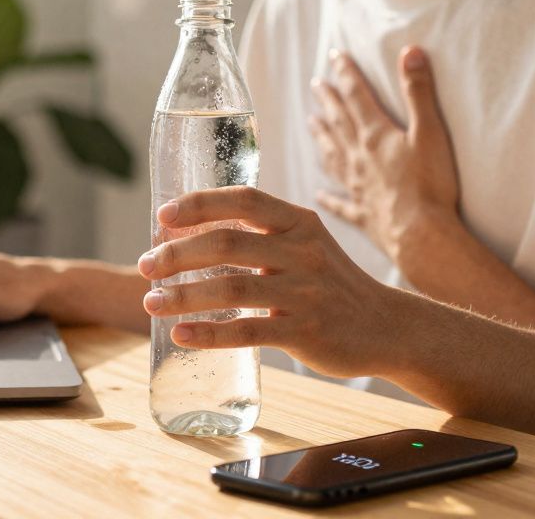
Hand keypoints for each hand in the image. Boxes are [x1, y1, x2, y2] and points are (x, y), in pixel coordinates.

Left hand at [137, 187, 398, 377]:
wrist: (388, 327)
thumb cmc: (330, 284)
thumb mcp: (305, 245)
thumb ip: (259, 236)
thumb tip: (185, 235)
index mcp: (299, 222)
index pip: (244, 200)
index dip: (200, 204)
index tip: (163, 217)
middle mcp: (303, 251)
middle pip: (227, 243)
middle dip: (177, 254)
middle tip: (146, 266)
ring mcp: (306, 292)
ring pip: (232, 288)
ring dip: (183, 295)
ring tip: (151, 302)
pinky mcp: (306, 332)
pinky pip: (248, 331)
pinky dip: (209, 333)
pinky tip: (181, 334)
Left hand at [308, 46, 458, 260]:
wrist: (422, 235)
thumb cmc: (430, 185)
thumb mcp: (430, 131)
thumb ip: (418, 92)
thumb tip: (409, 51)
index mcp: (376, 136)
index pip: (356, 96)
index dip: (346, 74)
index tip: (334, 56)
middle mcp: (360, 158)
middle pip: (339, 123)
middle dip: (328, 100)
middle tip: (315, 84)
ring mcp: (359, 187)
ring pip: (333, 156)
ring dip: (322, 138)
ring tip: (311, 124)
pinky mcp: (364, 214)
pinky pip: (341, 204)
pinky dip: (328, 197)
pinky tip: (318, 194)